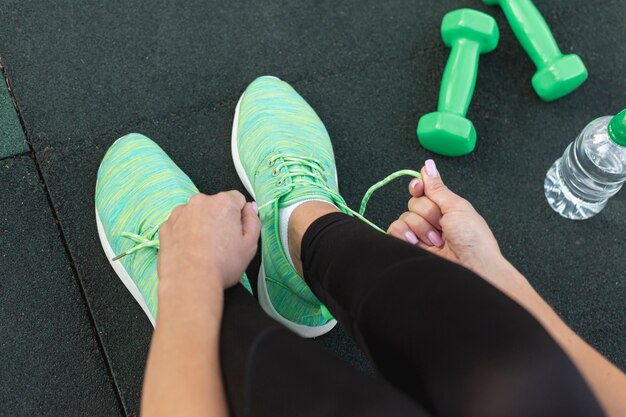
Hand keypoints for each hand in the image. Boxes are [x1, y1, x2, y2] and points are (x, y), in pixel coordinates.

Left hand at [157, 191, 260, 294]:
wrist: (190, 282)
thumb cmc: (220, 266)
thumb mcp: (250, 244)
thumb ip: (253, 220)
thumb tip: (250, 209)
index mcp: (224, 203)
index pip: (237, 199)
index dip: (239, 216)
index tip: (237, 231)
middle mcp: (200, 202)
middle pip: (215, 206)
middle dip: (219, 220)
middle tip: (222, 244)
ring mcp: (181, 213)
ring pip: (196, 214)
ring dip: (201, 226)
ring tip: (204, 250)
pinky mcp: (166, 226)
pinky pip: (180, 225)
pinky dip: (185, 234)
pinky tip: (191, 251)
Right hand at [388, 159, 504, 279]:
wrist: (473, 269)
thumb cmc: (474, 241)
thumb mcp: (458, 207)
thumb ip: (437, 187)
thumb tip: (428, 165)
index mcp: (446, 208)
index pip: (422, 191)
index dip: (418, 187)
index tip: (418, 188)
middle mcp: (432, 221)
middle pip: (413, 203)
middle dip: (427, 212)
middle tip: (442, 225)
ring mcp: (421, 236)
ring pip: (404, 217)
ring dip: (420, 227)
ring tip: (436, 240)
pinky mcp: (410, 248)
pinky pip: (394, 231)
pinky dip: (404, 234)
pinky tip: (418, 243)